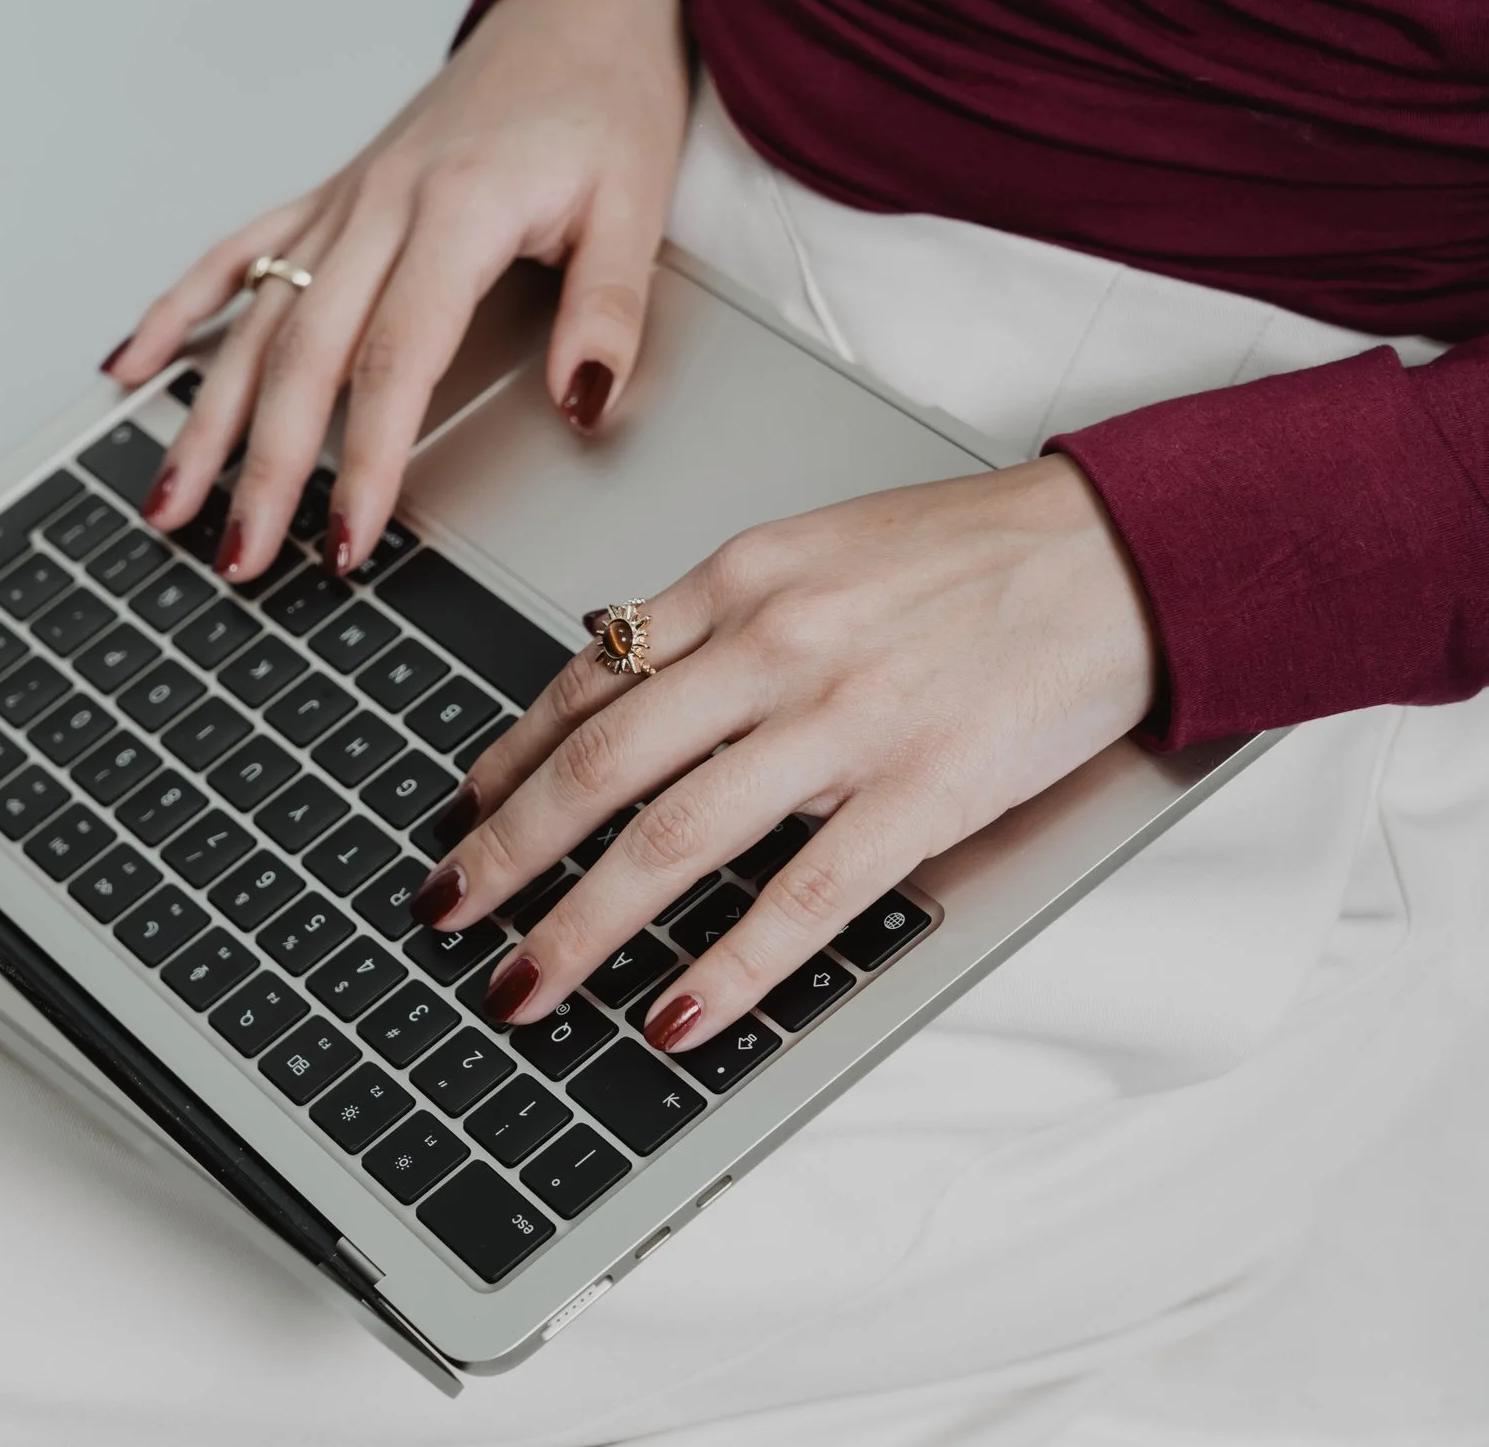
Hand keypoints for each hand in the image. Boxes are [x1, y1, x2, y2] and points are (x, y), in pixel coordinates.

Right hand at [104, 0, 689, 580]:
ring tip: (167, 502)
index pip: (395, 361)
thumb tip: (583, 403)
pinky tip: (127, 370)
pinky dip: (173, 313)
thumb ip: (606, 310)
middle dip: (264, 468)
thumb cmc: (604, 101)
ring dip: (204, 418)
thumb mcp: (636, 204)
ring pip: (254, 322)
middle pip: (303, 357)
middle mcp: (380, 207)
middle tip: (239, 557)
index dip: (367, 461)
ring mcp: (343, 203)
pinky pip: (233, 258)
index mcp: (455, 211)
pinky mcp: (328, 197)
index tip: (348, 540)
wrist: (576, 9)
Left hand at [410, 456, 1157, 1051]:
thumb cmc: (970, 554)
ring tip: (523, 984)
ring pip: (674, 839)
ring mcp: (843, 724)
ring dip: (582, 924)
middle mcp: (771, 648)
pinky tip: (673, 1014)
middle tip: (446, 910)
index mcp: (738, 582)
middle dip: (506, 851)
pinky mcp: (921, 795)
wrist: (1119, 553)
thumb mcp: (814, 550)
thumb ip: (718, 616)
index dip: (511, 758)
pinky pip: (800, 896)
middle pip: (600, 766)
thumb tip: (617, 674)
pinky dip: (727, 966)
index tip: (464, 810)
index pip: (588, 681)